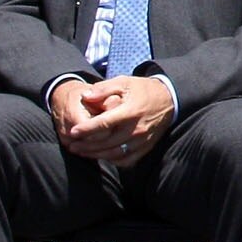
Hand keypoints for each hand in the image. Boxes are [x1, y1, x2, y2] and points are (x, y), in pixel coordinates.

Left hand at [59, 75, 175, 166]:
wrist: (169, 99)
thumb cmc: (143, 90)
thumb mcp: (124, 82)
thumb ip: (104, 88)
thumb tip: (85, 96)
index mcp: (131, 111)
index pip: (104, 124)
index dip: (87, 129)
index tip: (73, 132)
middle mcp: (137, 128)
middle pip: (107, 142)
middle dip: (86, 146)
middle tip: (72, 145)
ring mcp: (142, 140)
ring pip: (115, 153)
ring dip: (96, 155)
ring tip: (82, 152)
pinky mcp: (146, 146)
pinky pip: (127, 159)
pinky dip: (112, 160)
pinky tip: (102, 156)